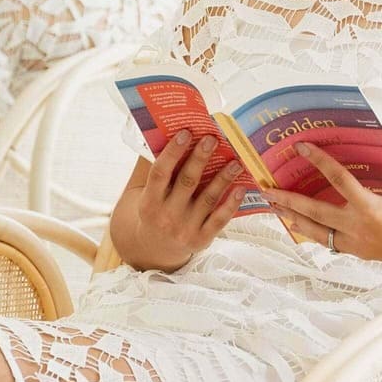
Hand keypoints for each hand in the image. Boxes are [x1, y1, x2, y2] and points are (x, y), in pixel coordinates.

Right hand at [127, 131, 250, 271]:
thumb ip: (149, 167)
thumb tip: (164, 133)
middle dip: (200, 159)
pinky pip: (219, 220)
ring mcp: (185, 230)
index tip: (186, 133)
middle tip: (212, 139)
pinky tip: (241, 188)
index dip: (172, 152)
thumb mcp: (141, 193)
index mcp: (149, 202)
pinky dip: (231, 204)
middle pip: (187, 182)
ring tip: (235, 161)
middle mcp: (166, 217)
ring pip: (207, 199)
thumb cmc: (152, 210)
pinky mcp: (201, 239)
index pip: (160, 173)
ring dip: (223, 178)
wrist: (154, 249)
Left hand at [261, 143, 381, 270]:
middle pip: (315, 213)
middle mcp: (358, 229)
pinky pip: (329, 241)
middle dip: (289, 200)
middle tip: (267, 189)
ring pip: (317, 232)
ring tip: (275, 208)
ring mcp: (357, 244)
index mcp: (371, 209)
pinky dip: (313, 232)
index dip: (319, 161)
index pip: (338, 180)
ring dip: (294, 219)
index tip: (301, 148)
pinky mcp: (359, 252)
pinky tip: (300, 224)